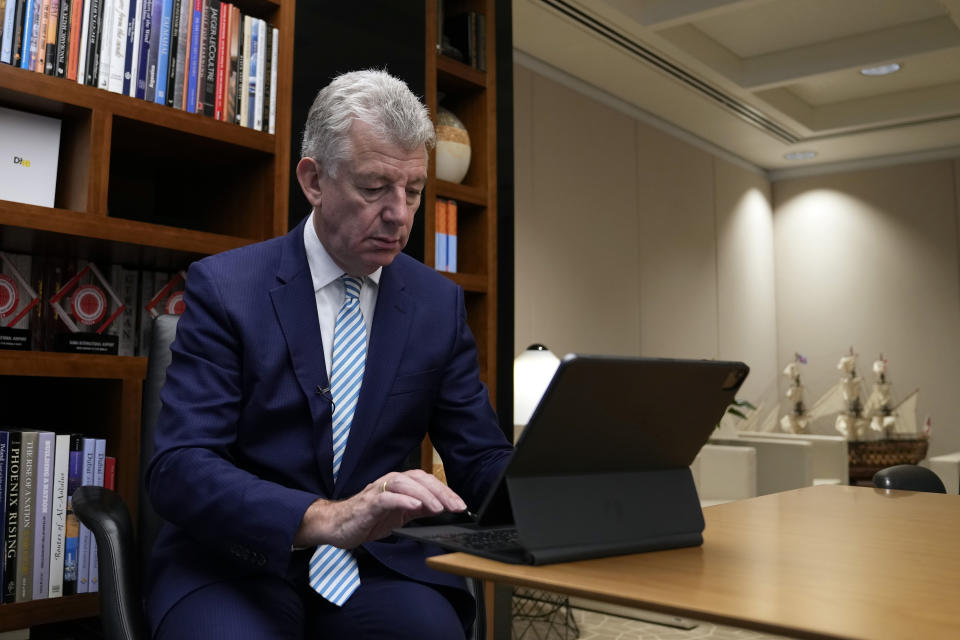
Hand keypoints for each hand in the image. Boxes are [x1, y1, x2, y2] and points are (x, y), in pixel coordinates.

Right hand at [294, 469, 466, 548]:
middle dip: (440, 492)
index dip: (446, 492)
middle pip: (420, 479)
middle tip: (456, 506)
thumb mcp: (399, 516)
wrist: (337, 525)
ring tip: (439, 508)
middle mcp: (391, 482)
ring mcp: (379, 491)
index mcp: (400, 485)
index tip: (461, 505)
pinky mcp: (369, 503)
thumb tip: (443, 510)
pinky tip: (415, 507)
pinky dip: (402, 500)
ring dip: (424, 495)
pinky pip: (387, 498)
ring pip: (405, 484)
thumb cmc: (367, 519)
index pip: (428, 482)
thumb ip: (419, 510)